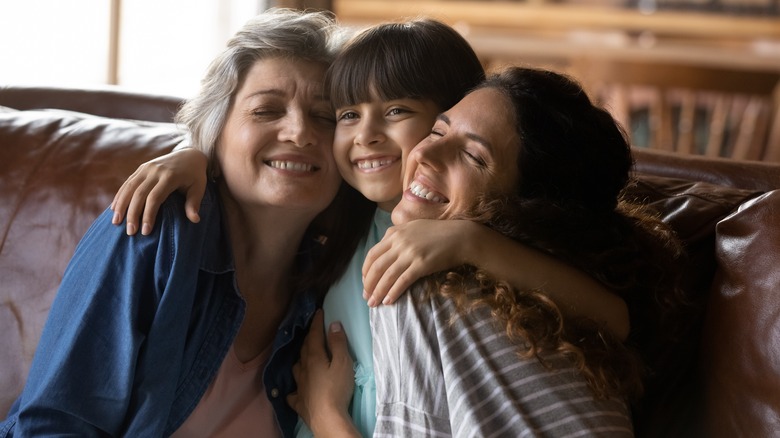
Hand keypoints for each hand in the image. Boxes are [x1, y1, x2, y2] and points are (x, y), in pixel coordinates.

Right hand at [111, 145, 207, 234]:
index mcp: (170, 176)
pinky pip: (128, 182)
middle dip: (132, 214)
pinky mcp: (141, 168)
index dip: (148, 215)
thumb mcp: (199, 188)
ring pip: (129, 187)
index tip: (145, 232)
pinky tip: (114, 208)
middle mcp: (155, 171)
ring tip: (116, 222)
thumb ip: (194, 203)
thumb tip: (195, 220)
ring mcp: (146, 168)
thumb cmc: (195, 176)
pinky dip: (120, 195)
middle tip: (130, 232)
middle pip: (139, 194)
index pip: (155, 198)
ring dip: (121, 205)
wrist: (190, 155)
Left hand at [287, 310, 358, 436]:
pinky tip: (296, 390)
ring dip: (301, 360)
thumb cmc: (337, 388)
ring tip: (305, 357)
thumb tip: (333, 325)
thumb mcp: (343, 363)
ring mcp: (299, 386)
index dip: (316, 323)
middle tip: (313, 332)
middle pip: (304, 350)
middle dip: (309, 339)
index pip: (314, 335)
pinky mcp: (299, 402)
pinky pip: (294, 393)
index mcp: (314, 358)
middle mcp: (303, 370)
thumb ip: (338, 343)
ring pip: (297, 369)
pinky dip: (295, 389)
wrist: (327, 418)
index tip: (319, 312)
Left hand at [362, 219, 479, 305]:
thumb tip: (385, 250)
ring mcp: (410, 253)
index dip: (365, 270)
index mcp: (395, 233)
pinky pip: (402, 281)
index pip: (372, 254)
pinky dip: (393, 292)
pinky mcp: (421, 264)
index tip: (365, 282)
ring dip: (378, 291)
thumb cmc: (439, 234)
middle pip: (376, 266)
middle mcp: (399, 242)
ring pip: (387, 275)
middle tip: (366, 297)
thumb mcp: (414, 228)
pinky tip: (388, 301)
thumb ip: (398, 237)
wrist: (461, 236)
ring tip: (373, 303)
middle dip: (368, 284)